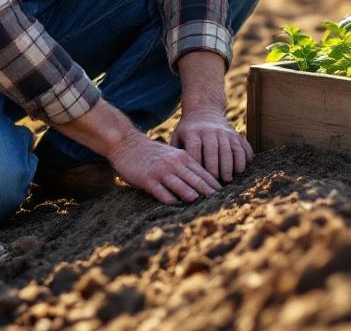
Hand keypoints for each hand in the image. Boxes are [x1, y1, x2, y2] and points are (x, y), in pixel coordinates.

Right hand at [106, 131, 221, 204]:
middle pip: (195, 180)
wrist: (126, 143)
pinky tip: (177, 207)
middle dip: (208, 192)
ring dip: (192, 196)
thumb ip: (184, 164)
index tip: (224, 195)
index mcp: (182, 157)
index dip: (213, 184)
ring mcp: (161, 172)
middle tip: (219, 204)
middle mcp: (174, 164)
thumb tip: (200, 181)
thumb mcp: (171, 154)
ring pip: (181, 186)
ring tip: (201, 204)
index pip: (202, 172)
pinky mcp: (147, 180)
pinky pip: (162, 193)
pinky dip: (170, 200)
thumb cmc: (150, 151)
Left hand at [169, 109, 253, 183]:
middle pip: (214, 151)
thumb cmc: (188, 130)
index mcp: (193, 133)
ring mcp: (225, 132)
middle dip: (215, 168)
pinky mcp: (236, 134)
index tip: (198, 180)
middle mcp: (210, 131)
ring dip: (230, 166)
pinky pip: (243, 147)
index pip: (195, 149)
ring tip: (228, 179)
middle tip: (216, 183)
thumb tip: (172, 175)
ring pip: (230, 150)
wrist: (204, 110)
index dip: (197, 165)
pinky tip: (240, 170)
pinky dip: (244, 159)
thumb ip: (174, 153)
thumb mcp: (177, 136)